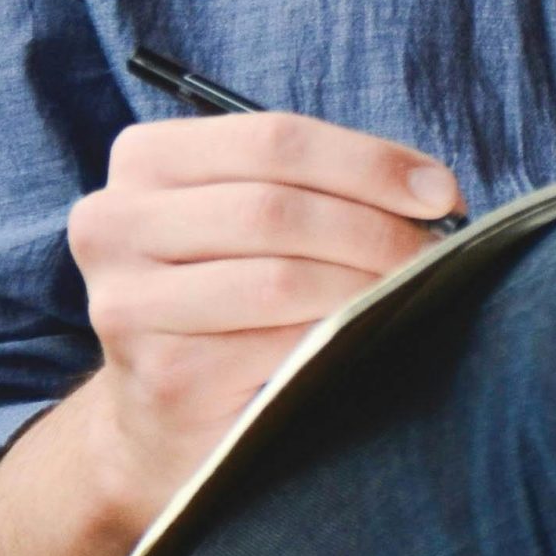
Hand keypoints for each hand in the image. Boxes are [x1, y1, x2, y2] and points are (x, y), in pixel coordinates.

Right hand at [67, 108, 464, 525]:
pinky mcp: (163, 375)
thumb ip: (321, 184)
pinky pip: (277, 345)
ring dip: (366, 284)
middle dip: (376, 227)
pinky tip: (368, 336)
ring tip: (412, 290)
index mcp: (145, 159)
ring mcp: (129, 303)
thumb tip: (432, 192)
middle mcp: (115, 222)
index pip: (274, 137)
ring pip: (280, 277)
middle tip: (435, 251)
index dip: (369, 161)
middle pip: (276, 206)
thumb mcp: (255, 215)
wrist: (160, 418)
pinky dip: (338, 336)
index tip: (440, 192)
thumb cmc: (231, 295)